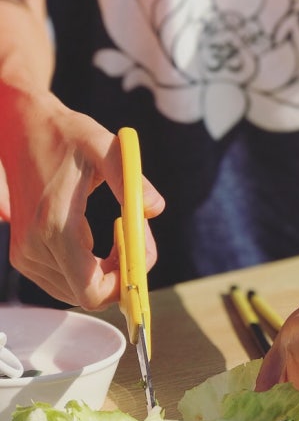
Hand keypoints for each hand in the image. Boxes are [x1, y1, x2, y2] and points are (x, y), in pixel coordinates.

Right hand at [0, 84, 164, 307]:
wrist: (22, 125)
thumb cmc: (67, 135)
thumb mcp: (106, 147)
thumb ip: (131, 179)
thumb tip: (154, 208)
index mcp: (55, 227)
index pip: (92, 292)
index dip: (125, 284)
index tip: (140, 251)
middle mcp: (35, 248)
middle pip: (91, 296)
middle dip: (122, 274)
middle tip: (134, 234)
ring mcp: (26, 255)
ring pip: (79, 292)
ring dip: (108, 271)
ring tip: (119, 231)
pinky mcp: (25, 255)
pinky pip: (67, 282)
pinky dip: (90, 270)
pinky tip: (99, 238)